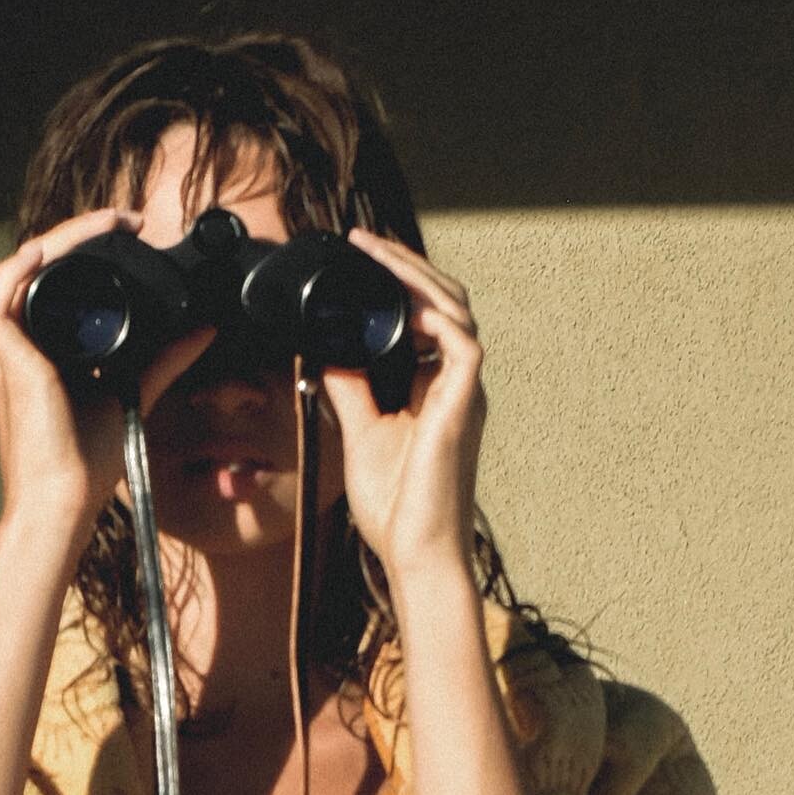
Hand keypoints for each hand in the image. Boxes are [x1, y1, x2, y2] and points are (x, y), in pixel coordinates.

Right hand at [0, 208, 214, 561]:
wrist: (66, 502)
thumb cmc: (88, 463)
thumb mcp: (134, 392)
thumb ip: (164, 359)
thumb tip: (202, 330)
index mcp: (39, 351)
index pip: (56, 281)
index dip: (86, 248)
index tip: (129, 231)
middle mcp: (16, 347)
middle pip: (38, 268)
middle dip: (77, 235)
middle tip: (123, 219)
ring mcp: (5, 354)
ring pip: (18, 273)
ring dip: (55, 241)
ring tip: (99, 224)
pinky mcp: (4, 363)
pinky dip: (15, 273)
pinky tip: (43, 252)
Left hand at [319, 229, 485, 582]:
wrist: (416, 552)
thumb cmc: (395, 508)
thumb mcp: (359, 432)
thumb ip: (349, 388)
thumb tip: (327, 350)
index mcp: (434, 389)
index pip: (422, 317)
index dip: (397, 284)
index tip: (358, 260)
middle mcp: (455, 384)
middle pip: (442, 301)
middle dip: (405, 266)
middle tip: (363, 242)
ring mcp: (465, 393)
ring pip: (454, 309)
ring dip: (415, 276)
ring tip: (377, 253)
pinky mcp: (466, 405)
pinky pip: (462, 342)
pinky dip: (435, 315)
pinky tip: (404, 300)